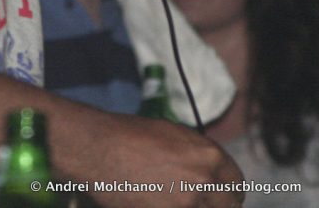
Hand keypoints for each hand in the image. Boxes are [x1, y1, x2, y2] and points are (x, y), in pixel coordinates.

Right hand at [52, 109, 242, 206]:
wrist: (97, 147)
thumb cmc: (128, 134)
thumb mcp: (171, 134)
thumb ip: (196, 154)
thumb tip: (208, 172)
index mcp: (209, 156)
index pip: (236, 184)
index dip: (227, 191)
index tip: (219, 198)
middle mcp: (204, 180)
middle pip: (227, 205)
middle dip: (216, 205)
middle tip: (196, 203)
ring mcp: (187, 204)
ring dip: (194, 207)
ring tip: (172, 200)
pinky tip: (156, 203)